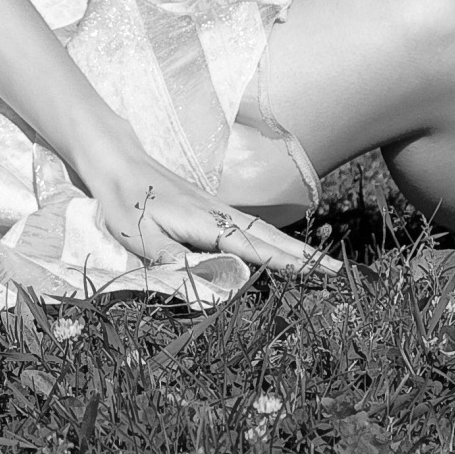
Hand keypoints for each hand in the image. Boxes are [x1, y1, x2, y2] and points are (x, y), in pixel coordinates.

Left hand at [74, 146, 338, 278]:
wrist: (117, 162)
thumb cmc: (124, 202)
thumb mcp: (139, 237)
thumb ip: (172, 264)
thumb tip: (207, 290)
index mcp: (206, 222)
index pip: (255, 247)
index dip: (287, 263)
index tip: (317, 274)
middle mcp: (220, 215)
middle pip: (271, 238)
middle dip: (305, 257)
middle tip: (337, 275)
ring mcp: (219, 211)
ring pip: (265, 233)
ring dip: (295, 249)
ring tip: (323, 268)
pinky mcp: (213, 212)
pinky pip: (252, 230)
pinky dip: (275, 242)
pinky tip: (284, 252)